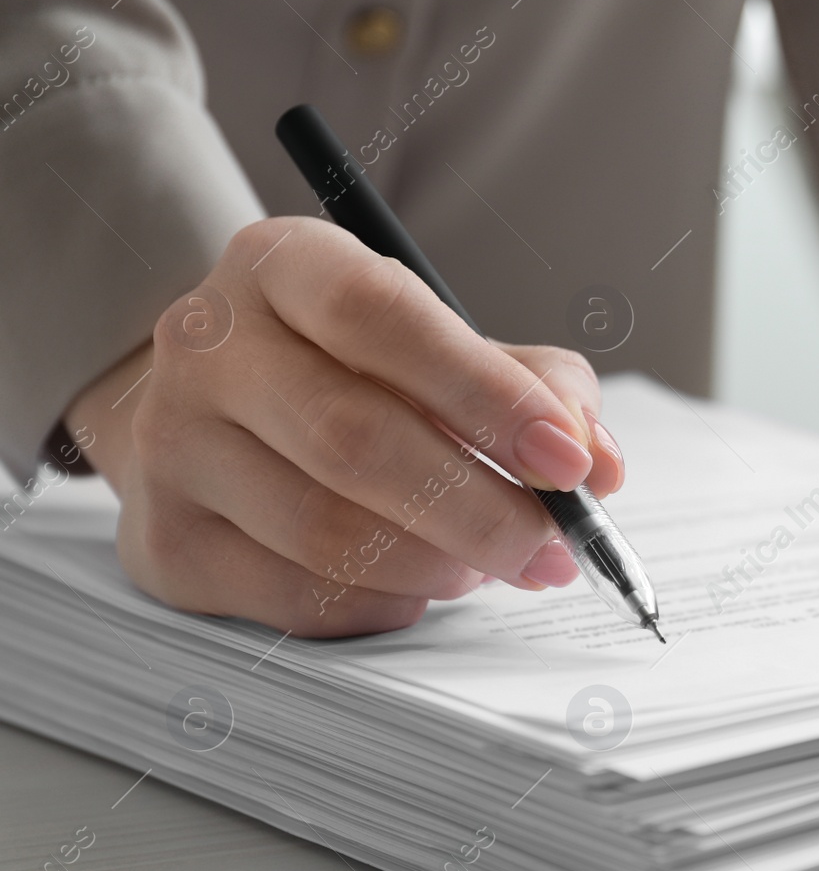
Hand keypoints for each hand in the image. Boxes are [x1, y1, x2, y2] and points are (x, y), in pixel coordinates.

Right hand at [67, 217, 625, 637]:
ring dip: (438, 565)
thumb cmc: (354, 372)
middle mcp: (207, 346)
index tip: (567, 461)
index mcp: (282, 266)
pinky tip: (417, 584)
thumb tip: (599, 465)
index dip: (485, 394)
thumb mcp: (443, 342)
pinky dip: (384, 604)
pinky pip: (299, 598)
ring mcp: (171, 447)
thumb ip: (535, 386)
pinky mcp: (167, 544)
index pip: (380, 318)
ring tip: (489, 563)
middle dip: (481, 510)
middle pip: (354, 439)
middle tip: (554, 548)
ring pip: (326, 532)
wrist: (212, 412)